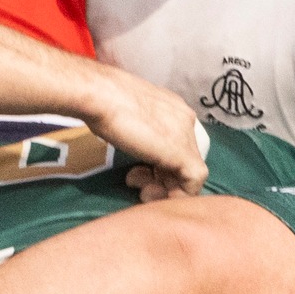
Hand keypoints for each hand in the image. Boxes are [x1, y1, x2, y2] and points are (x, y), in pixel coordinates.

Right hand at [90, 75, 206, 197]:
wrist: (102, 96)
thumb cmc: (103, 101)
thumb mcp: (124, 115)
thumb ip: (137, 128)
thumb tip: (132, 141)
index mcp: (172, 108)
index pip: (177, 142)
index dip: (158, 162)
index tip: (136, 170)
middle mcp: (185, 120)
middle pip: (183, 158)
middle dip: (160, 178)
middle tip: (138, 185)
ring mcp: (186, 137)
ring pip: (189, 171)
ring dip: (164, 188)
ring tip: (140, 191)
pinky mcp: (183, 154)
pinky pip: (192, 182)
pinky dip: (175, 196)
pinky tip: (151, 197)